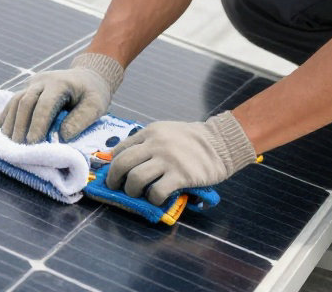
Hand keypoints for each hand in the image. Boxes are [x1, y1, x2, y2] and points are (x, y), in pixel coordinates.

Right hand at [0, 53, 123, 143]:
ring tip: (10, 143)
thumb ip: (81, 119)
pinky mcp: (26, 90)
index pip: (44, 104)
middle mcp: (41, 81)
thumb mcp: (96, 105)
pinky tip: (1, 131)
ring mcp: (32, 84)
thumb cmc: (92, 93)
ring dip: (10, 122)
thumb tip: (62, 136)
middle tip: (18, 146)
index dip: (37, 123)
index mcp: (59, 83)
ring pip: (15, 101)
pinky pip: (12, 102)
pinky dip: (6, 116)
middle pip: (24, 101)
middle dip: (20, 125)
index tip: (33, 143)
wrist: (87, 76)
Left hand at [105, 111, 255, 204]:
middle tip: (117, 188)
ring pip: (136, 179)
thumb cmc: (191, 140)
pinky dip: (153, 199)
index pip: (120, 149)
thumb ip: (147, 143)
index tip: (112, 176)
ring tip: (138, 194)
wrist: (220, 143)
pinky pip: (157, 192)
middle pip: (122, 164)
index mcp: (150, 132)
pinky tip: (157, 198)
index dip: (111, 165)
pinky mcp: (180, 175)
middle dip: (114, 180)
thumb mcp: (166, 132)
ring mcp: (167, 160)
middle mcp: (155, 144)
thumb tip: (125, 159)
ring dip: (132, 191)